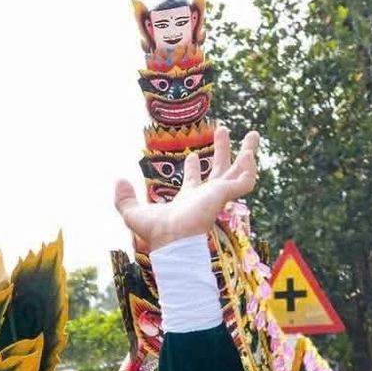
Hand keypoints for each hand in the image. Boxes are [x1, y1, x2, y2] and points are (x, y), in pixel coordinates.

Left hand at [114, 124, 260, 254]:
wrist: (172, 241)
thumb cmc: (155, 232)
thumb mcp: (132, 213)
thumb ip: (124, 198)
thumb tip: (118, 181)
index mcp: (188, 199)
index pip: (194, 181)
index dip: (193, 167)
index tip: (192, 154)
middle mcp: (205, 196)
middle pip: (219, 169)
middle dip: (222, 150)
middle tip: (223, 129)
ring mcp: (217, 195)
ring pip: (238, 171)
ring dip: (246, 152)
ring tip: (253, 133)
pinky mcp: (225, 195)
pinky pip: (244, 181)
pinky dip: (250, 168)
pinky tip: (251, 153)